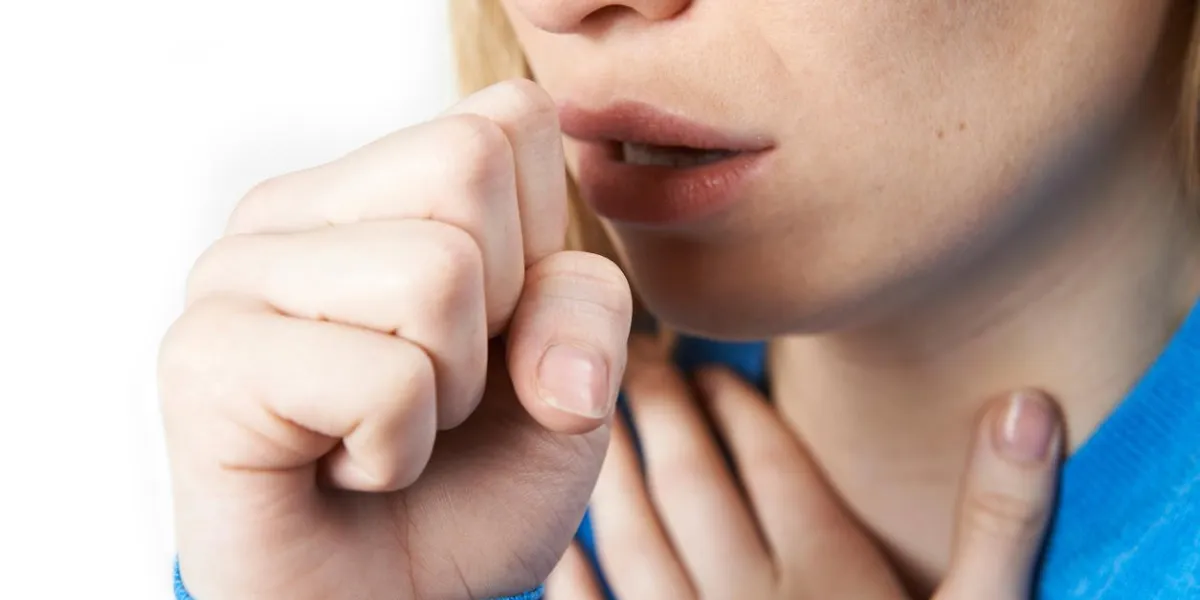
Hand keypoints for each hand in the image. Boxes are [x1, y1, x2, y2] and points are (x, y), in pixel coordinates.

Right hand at [160, 79, 631, 598]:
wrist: (385, 597)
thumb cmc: (468, 481)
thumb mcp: (571, 385)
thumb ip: (585, 314)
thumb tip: (549, 351)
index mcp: (375, 184)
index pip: (509, 120)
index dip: (542, 248)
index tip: (492, 333)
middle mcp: (292, 209)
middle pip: (468, 169)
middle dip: (496, 316)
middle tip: (435, 388)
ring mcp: (235, 276)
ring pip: (434, 272)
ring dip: (446, 393)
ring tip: (389, 428)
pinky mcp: (203, 361)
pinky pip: (383, 379)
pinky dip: (398, 450)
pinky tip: (344, 466)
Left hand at [547, 336, 1061, 599]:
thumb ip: (1002, 520)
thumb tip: (1026, 403)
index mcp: (829, 574)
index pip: (768, 459)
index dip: (735, 403)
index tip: (707, 365)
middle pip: (691, 480)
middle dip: (662, 411)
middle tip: (635, 357)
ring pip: (634, 535)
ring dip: (611, 469)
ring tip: (593, 414)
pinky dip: (571, 572)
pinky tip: (558, 534)